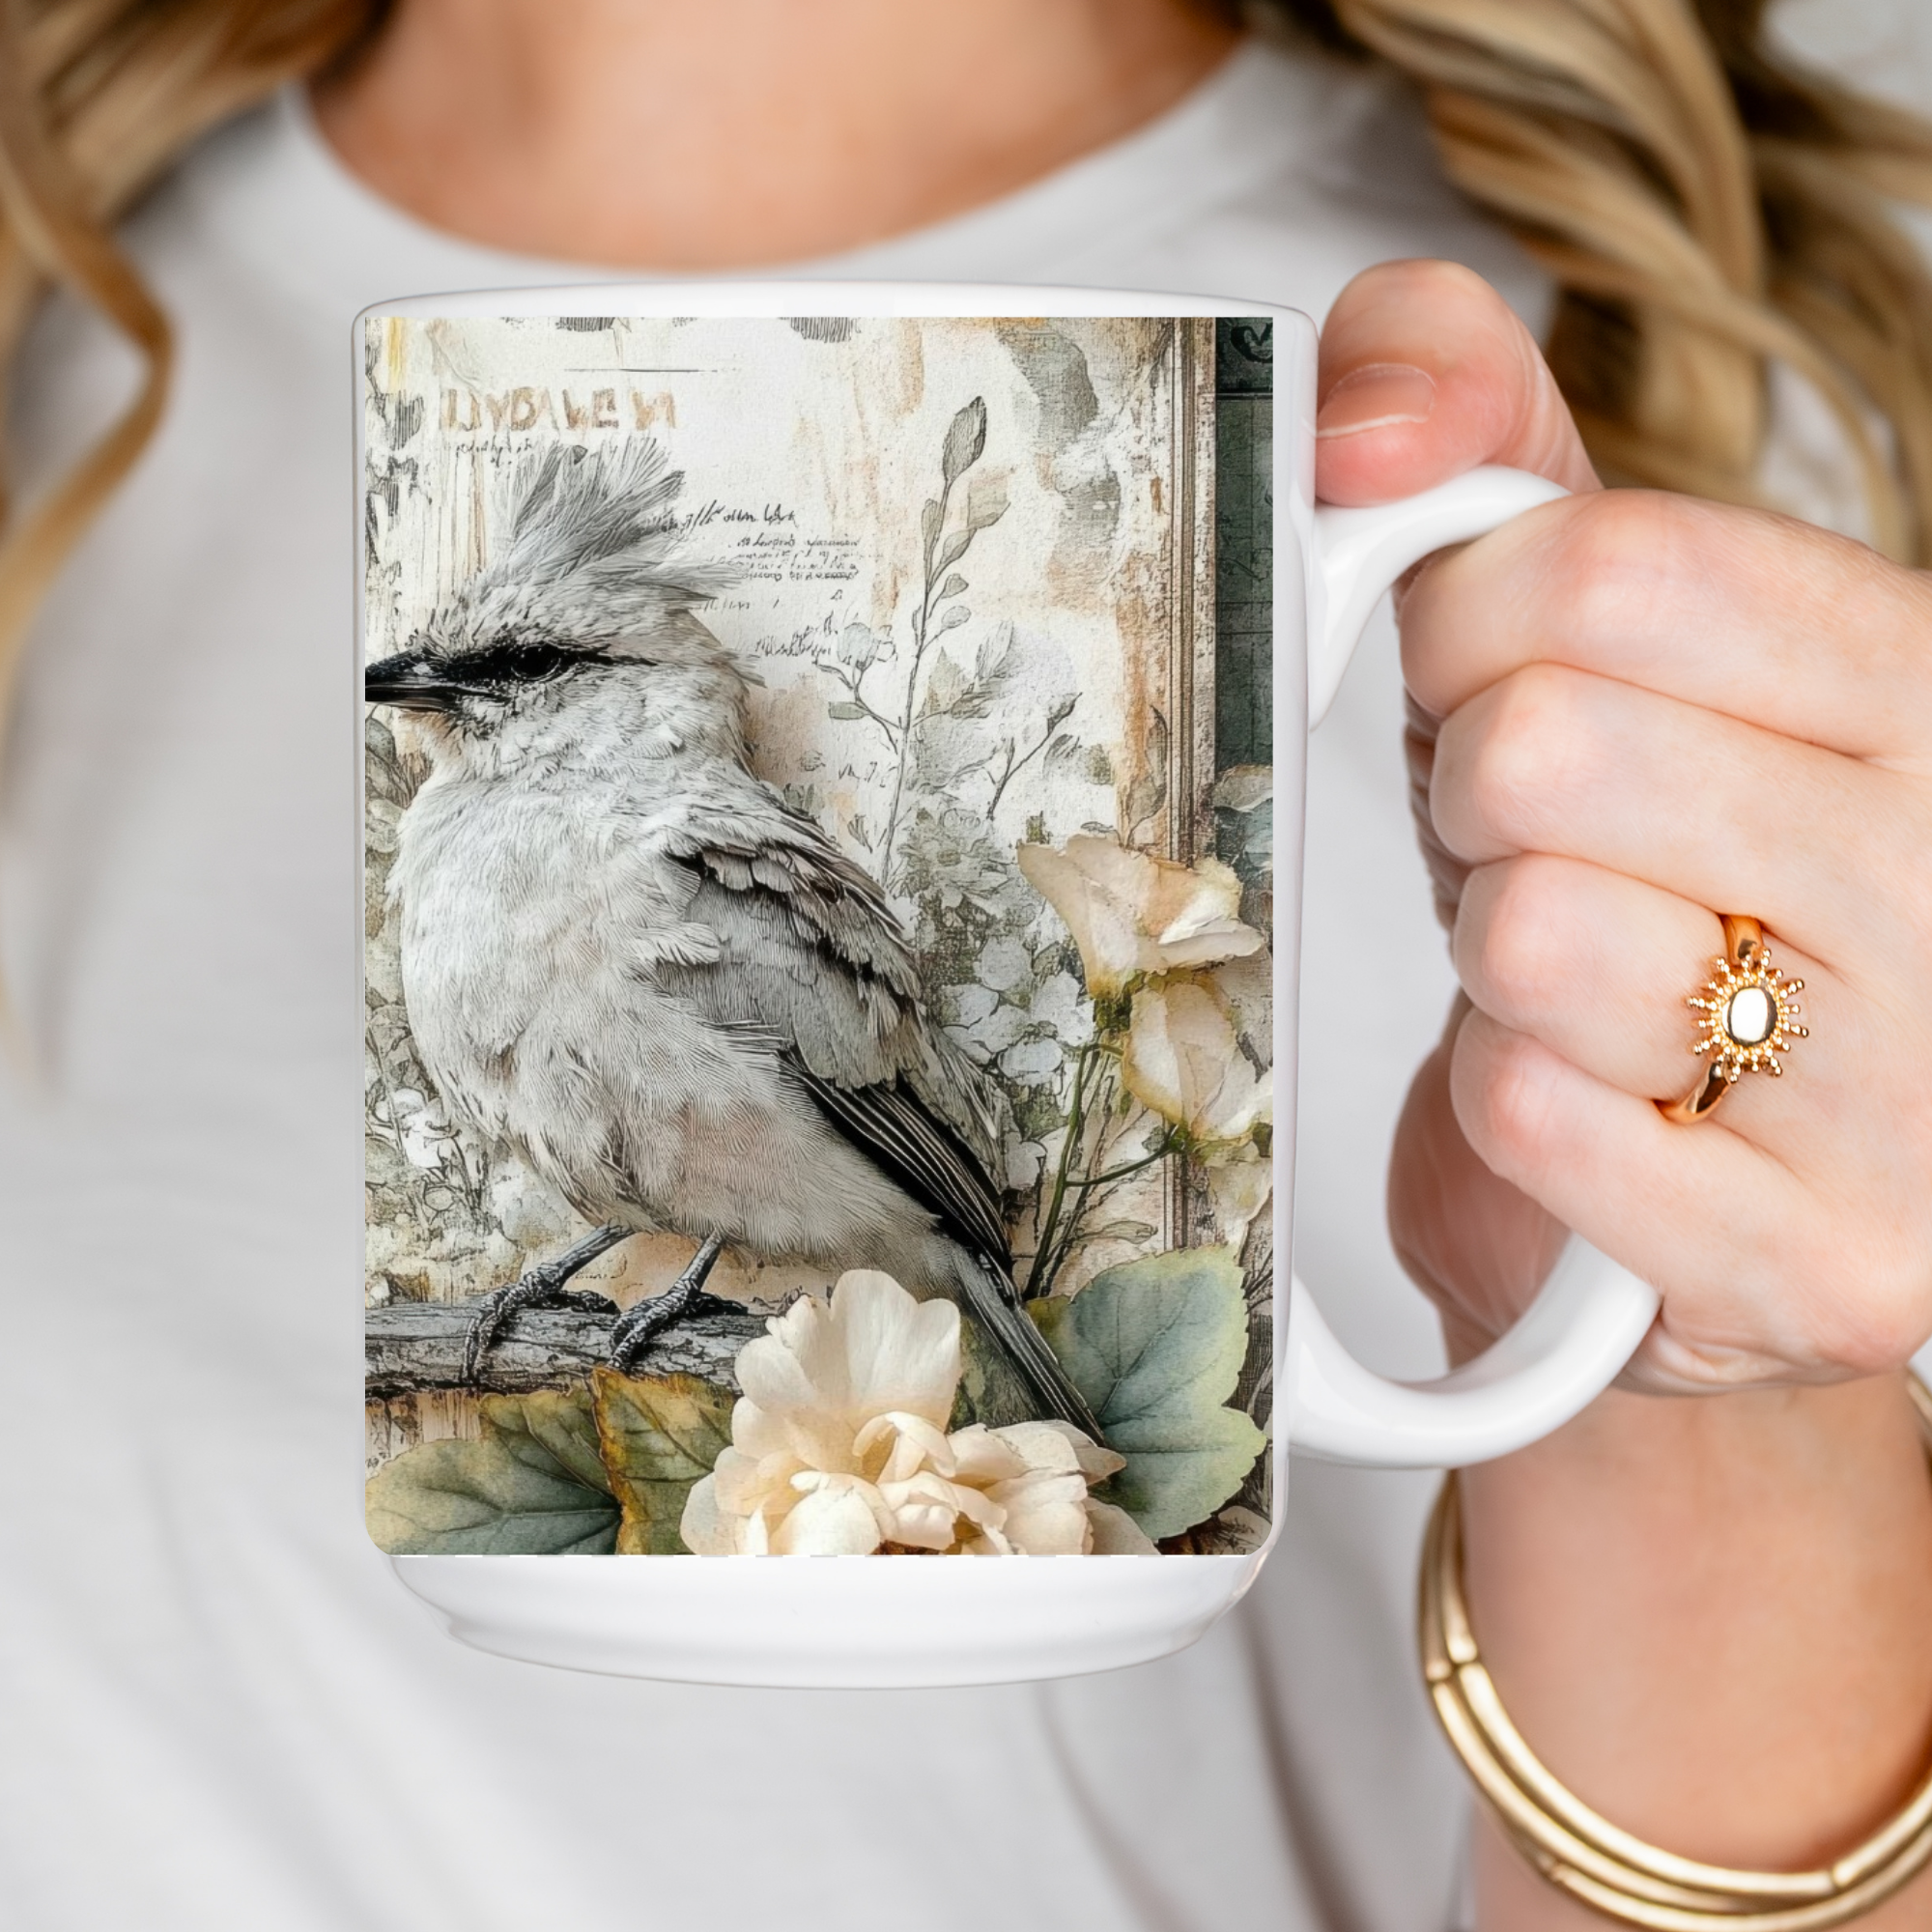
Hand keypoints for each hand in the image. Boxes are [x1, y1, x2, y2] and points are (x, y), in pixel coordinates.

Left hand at [1319, 260, 1931, 1389]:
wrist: (1686, 1195)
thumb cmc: (1631, 885)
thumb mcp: (1579, 632)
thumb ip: (1481, 443)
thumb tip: (1363, 427)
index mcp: (1921, 686)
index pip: (1605, 571)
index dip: (1468, 628)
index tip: (1485, 686)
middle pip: (1546, 751)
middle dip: (1474, 803)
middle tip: (1534, 855)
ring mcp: (1918, 1095)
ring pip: (1531, 937)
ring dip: (1494, 963)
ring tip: (1573, 983)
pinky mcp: (1825, 1267)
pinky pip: (1534, 1112)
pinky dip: (1506, 1105)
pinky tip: (1582, 1109)